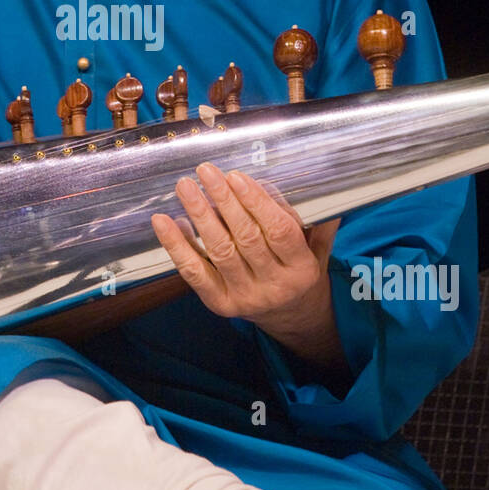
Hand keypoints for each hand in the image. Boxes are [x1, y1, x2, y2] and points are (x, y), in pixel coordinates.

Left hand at [151, 163, 343, 369]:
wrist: (290, 317)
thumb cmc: (299, 271)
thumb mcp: (317, 249)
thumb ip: (317, 220)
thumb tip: (323, 182)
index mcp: (302, 268)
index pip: (280, 230)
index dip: (257, 202)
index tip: (236, 176)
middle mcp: (274, 285)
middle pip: (246, 238)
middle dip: (223, 200)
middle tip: (206, 171)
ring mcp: (245, 297)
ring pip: (219, 251)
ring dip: (200, 215)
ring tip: (186, 186)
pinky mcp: (220, 304)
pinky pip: (194, 272)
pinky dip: (177, 246)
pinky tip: (164, 222)